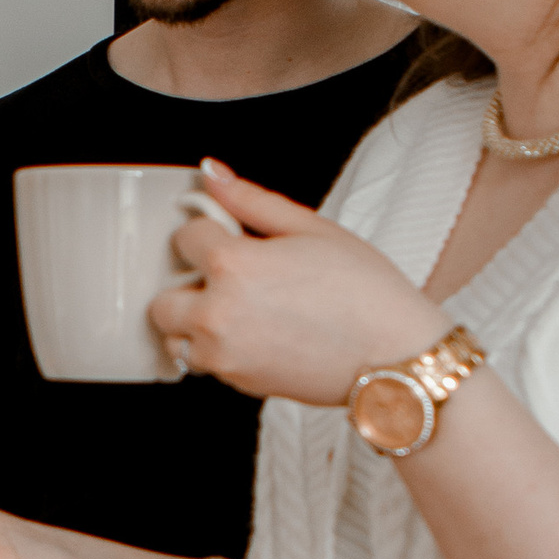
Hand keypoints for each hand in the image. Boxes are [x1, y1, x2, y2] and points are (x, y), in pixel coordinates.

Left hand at [147, 158, 446, 405]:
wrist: (395, 358)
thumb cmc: (365, 293)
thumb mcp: (312, 229)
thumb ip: (251, 201)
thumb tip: (212, 175)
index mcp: (233, 265)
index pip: (185, 237)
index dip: (210, 232)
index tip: (232, 238)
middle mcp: (217, 313)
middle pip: (163, 296)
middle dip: (189, 283)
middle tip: (232, 278)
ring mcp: (222, 354)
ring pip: (176, 336)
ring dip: (195, 321)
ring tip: (243, 310)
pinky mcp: (236, 383)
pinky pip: (203, 362)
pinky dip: (216, 348)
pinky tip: (258, 334)